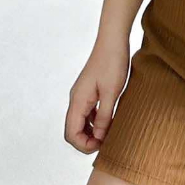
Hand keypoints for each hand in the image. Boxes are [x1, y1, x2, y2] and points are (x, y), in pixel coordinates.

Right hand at [63, 32, 128, 152]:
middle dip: (87, 141)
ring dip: (91, 132)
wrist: (113, 39)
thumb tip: (99, 137)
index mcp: (77, 101)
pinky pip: (88, 112)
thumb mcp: (112, 92)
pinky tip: (109, 121)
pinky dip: (95, 121)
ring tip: (109, 134)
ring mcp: (82, 94)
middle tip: (107, 143)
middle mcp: (76, 99)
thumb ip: (104, 116)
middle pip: (73, 130)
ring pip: (80, 122)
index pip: (71, 134)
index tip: (102, 145)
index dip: (84, 145)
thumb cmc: (113, 62)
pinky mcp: (89, 90)